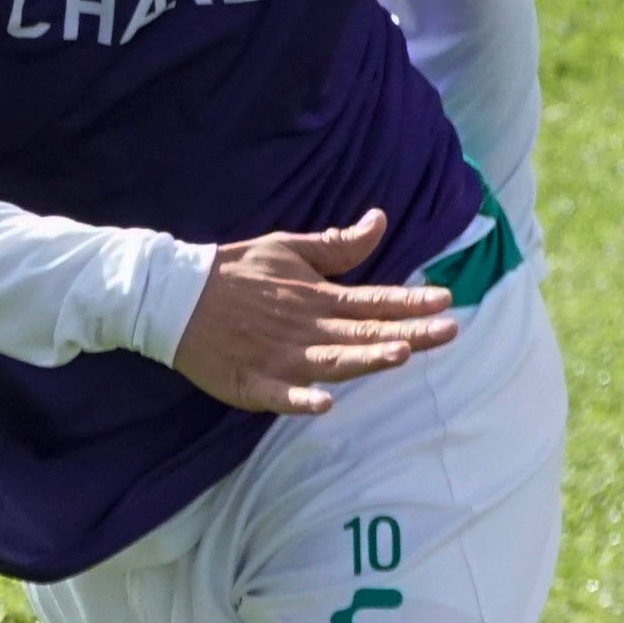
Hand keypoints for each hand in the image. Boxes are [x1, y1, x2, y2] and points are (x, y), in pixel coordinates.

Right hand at [169, 212, 458, 412]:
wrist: (174, 295)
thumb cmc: (237, 272)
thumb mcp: (289, 248)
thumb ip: (338, 245)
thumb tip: (380, 219)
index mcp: (318, 297)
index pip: (374, 300)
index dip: (411, 302)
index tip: (446, 301)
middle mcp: (306, 328)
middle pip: (364, 332)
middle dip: (409, 333)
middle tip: (448, 332)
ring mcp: (280, 357)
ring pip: (331, 361)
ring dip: (364, 359)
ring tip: (398, 354)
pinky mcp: (251, 383)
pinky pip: (279, 396)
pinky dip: (299, 400)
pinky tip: (323, 403)